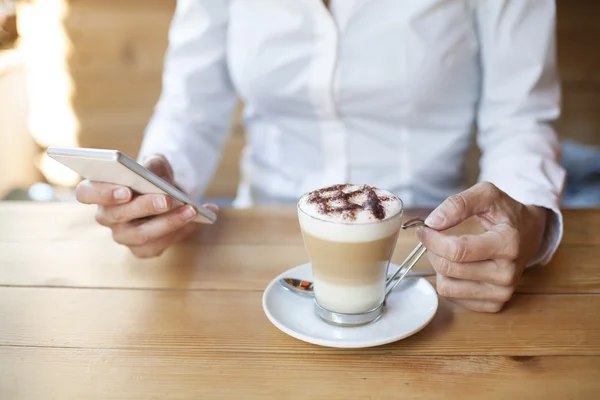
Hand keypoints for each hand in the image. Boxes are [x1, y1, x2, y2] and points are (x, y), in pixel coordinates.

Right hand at [75, 154, 217, 257]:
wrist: (166, 192)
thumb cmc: (153, 176)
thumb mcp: (154, 164)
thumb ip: (152, 166)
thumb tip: (155, 177)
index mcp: (98, 191)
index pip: (87, 193)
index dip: (103, 193)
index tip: (125, 190)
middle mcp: (106, 217)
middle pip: (119, 215)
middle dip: (145, 207)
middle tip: (167, 199)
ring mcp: (123, 236)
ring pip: (142, 235)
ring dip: (170, 222)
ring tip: (192, 209)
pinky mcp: (142, 249)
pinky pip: (161, 244)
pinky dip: (183, 230)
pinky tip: (201, 218)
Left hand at [417, 182, 547, 312]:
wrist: (530, 234)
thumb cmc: (506, 213)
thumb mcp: (487, 195)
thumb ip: (458, 203)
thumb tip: (432, 222)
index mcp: (508, 244)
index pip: (457, 250)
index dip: (433, 239)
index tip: (424, 229)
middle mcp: (507, 273)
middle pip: (448, 268)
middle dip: (433, 250)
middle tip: (432, 237)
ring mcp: (502, 292)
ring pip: (446, 287)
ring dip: (439, 267)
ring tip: (447, 252)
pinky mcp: (495, 305)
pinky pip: (453, 297)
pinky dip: (448, 281)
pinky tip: (457, 267)